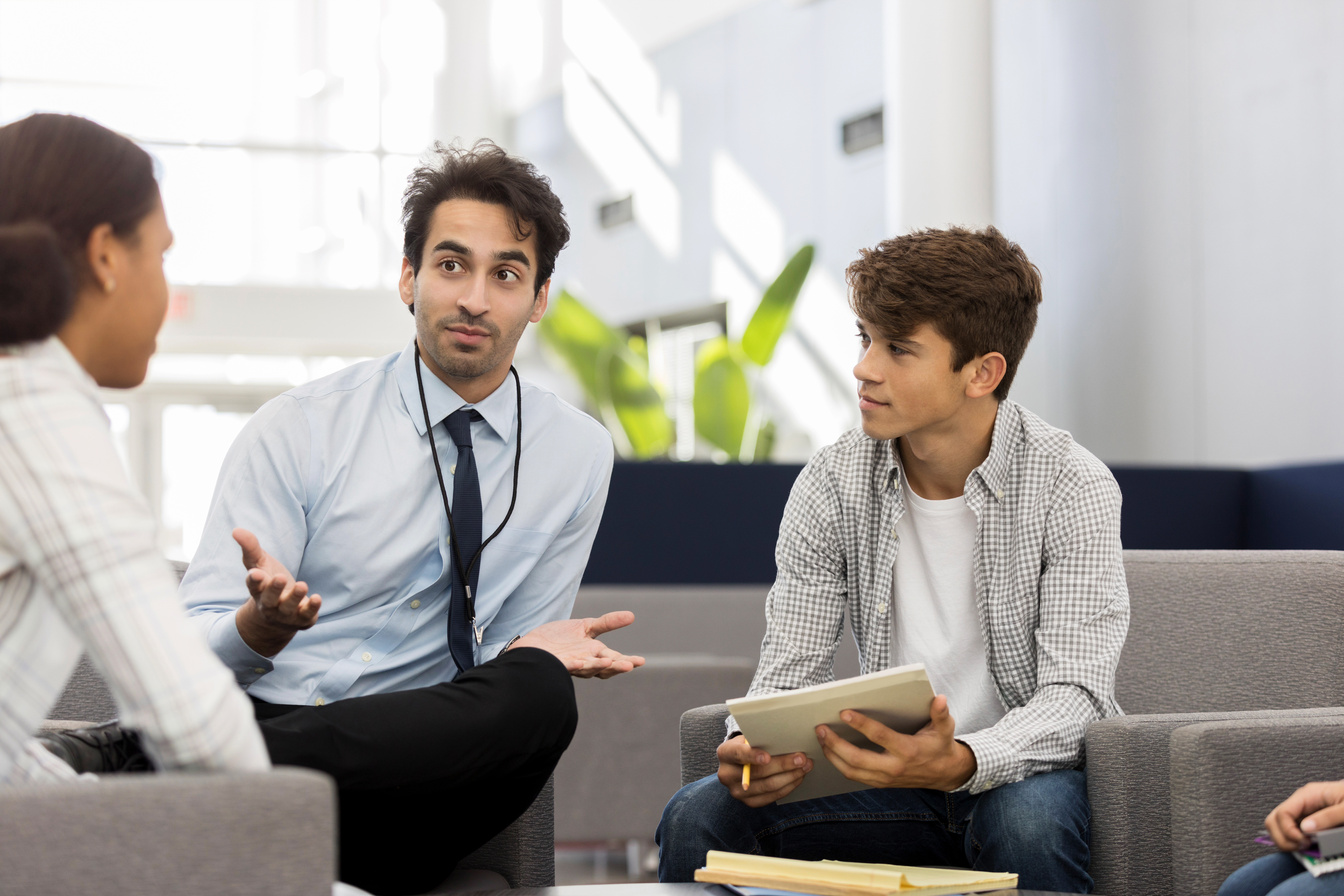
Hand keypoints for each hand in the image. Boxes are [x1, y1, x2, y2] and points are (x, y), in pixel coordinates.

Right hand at [232, 527, 320, 656]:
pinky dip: (312, 608)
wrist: (278, 618)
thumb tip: (236, 530)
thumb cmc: (268, 584)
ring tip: (302, 585)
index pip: (253, 585)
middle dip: (274, 589)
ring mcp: (286, 613)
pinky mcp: (302, 618)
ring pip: (289, 607)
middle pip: (270, 599)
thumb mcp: (259, 564)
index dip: (254, 580)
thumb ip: (250, 547)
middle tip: (279, 578)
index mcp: (258, 590)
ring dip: (295, 597)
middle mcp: (270, 604)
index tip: (255, 573)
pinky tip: (317, 598)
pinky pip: (307, 615)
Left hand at [510, 611, 645, 678]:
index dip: (627, 661)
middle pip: (604, 667)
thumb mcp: (586, 626)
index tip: (641, 661)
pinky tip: (582, 662)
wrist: (530, 647)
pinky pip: (566, 667)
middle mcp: (585, 662)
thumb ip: (608, 623)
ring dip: (599, 666)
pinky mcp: (555, 665)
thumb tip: (632, 616)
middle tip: (630, 665)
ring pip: (588, 669)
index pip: (615, 659)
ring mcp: (570, 665)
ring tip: (611, 661)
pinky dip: (575, 666)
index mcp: (594, 653)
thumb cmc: (558, 639)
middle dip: (617, 666)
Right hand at [717, 734, 813, 806]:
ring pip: (768, 786)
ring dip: (790, 776)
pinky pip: (772, 797)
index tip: (767, 756)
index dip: (752, 756)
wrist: (740, 762)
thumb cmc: (749, 744)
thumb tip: (786, 737)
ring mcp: (737, 792)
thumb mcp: (749, 737)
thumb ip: (760, 737)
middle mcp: (727, 775)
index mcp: (725, 753)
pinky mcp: (749, 802)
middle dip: (783, 765)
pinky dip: (788, 786)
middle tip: (802, 758)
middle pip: (758, 772)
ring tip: (805, 767)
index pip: (738, 754)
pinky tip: (798, 777)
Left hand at [815, 694, 975, 790]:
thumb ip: (941, 714)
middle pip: (857, 758)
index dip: (861, 724)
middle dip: (835, 743)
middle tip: (820, 728)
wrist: (945, 774)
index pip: (879, 737)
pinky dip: (839, 764)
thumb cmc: (941, 746)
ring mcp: (885, 778)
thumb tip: (940, 698)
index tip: (843, 713)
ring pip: (851, 771)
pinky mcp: (880, 783)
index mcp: (907, 750)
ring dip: (832, 755)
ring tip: (821, 738)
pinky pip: (854, 776)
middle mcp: (894, 767)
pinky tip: (830, 751)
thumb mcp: (945, 729)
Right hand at [1265, 780, 1343, 850]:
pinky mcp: (1308, 819)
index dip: (1288, 831)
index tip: (1304, 843)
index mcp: (1308, 795)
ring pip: (1278, 826)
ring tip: (1304, 847)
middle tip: (1301, 847)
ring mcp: (1303, 811)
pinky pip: (1290, 830)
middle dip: (1282, 837)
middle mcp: (1301, 802)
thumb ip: (1328, 817)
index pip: (1283, 813)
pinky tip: (1308, 845)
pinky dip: (1293, 840)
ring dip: (1286, 840)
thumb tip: (1306, 828)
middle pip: (1273, 819)